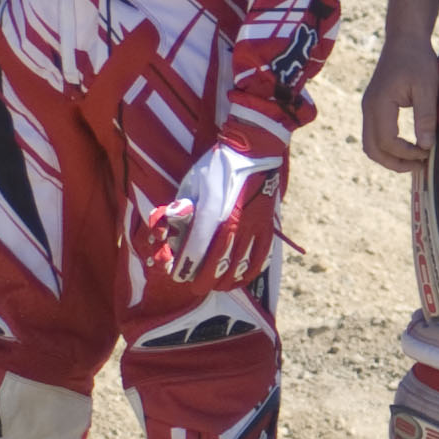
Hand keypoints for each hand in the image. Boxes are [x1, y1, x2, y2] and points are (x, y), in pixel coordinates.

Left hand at [138, 137, 284, 289]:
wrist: (254, 152)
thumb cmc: (217, 166)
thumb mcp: (191, 182)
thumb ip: (182, 210)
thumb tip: (172, 233)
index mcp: (213, 208)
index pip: (197, 246)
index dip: (186, 265)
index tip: (178, 274)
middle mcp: (235, 220)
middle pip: (219, 262)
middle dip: (204, 279)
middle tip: (195, 287)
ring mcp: (254, 225)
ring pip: (240, 264)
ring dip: (225, 280)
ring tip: (215, 286)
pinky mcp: (267, 226)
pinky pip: (260, 258)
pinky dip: (249, 273)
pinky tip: (239, 279)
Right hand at [360, 34, 438, 174]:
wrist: (404, 38)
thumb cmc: (418, 59)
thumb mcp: (428, 87)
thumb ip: (425, 116)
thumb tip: (426, 146)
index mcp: (379, 103)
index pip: (387, 141)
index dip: (407, 153)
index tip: (428, 153)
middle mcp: (368, 108)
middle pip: (372, 149)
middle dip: (394, 163)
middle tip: (420, 167)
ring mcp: (368, 107)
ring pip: (370, 144)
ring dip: (390, 157)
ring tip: (415, 160)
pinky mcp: (373, 106)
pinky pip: (374, 134)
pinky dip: (388, 147)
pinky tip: (408, 146)